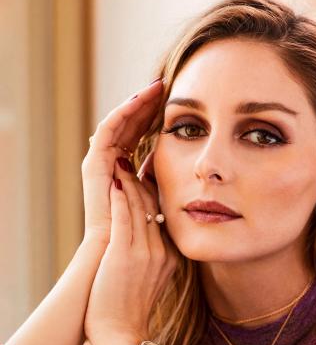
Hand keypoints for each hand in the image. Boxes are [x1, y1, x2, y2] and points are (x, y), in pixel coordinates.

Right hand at [82, 78, 163, 245]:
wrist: (118, 260)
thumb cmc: (143, 243)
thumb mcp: (162, 209)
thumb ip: (168, 190)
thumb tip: (192, 176)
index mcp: (128, 175)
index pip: (142, 139)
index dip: (157, 121)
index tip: (177, 105)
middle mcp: (113, 167)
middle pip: (130, 127)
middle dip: (147, 106)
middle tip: (165, 84)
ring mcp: (101, 165)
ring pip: (119, 123)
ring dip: (136, 103)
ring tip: (155, 86)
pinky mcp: (94, 166)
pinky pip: (107, 130)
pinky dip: (123, 112)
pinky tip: (140, 99)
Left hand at [83, 157, 177, 344]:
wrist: (121, 334)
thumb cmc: (129, 312)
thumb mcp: (152, 283)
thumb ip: (154, 261)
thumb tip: (149, 245)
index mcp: (170, 258)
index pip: (163, 217)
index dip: (154, 194)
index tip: (146, 176)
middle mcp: (162, 252)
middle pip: (153, 208)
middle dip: (141, 182)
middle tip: (131, 161)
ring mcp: (144, 253)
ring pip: (138, 209)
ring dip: (128, 184)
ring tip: (120, 164)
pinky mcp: (123, 255)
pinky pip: (123, 219)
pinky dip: (118, 199)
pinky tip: (113, 183)